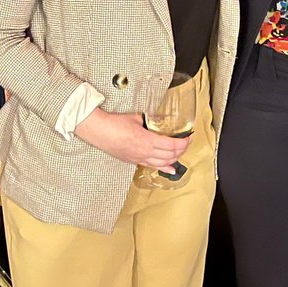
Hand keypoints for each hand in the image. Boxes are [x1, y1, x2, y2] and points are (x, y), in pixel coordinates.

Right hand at [74, 109, 189, 171]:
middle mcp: (144, 152)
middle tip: (187, 142)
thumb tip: (162, 119)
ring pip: (163, 163)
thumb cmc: (114, 123)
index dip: (183, 142)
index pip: (172, 145)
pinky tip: (171, 169)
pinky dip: (164, 167)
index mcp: (147, 140)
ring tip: (181, 151)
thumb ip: (151, 120)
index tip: (189, 137)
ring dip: (175, 158)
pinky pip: (153, 166)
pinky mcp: (134, 161)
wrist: (99, 131)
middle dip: (182, 149)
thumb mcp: (137, 118)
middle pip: (170, 155)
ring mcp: (139, 158)